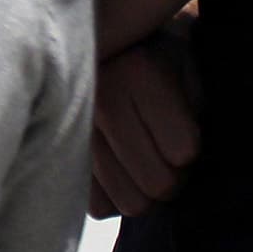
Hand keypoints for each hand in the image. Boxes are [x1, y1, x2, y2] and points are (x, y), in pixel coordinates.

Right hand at [88, 36, 200, 219]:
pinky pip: (100, 206)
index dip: (193, 149)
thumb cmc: (159, 61)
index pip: (184, 151)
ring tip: (143, 161)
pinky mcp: (59, 153)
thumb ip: (192, 113)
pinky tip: (117, 168)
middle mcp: (101, 100)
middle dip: (174, 176)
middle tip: (169, 155)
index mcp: (139, 73)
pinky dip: (114, 195)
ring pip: (130, 202)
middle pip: (158, 183)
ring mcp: (74, 128)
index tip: (185, 132)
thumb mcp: (187, 73)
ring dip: (145, 190)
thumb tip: (183, 165)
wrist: (105, 44)